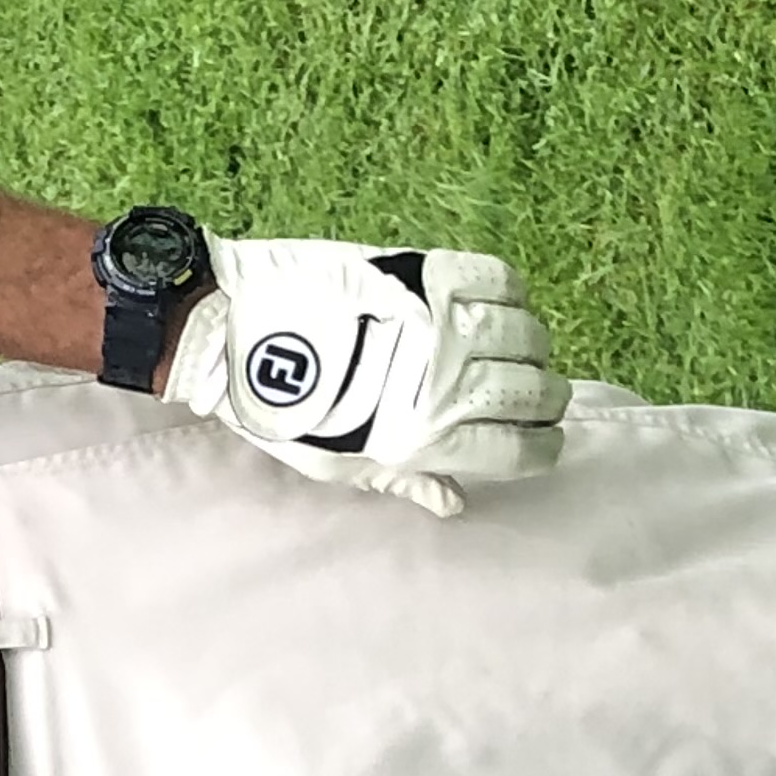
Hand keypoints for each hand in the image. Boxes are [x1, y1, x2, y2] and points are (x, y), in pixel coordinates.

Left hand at [165, 242, 560, 514]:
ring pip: (527, 335)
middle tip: (531, 397)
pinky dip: (508, 293)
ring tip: (512, 352)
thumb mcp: (337, 465)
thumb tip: (455, 503)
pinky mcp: (426, 272)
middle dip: (542, 400)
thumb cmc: (281, 410)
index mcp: (420, 438)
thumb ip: (403, 482)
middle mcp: (442, 382)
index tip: (542, 443)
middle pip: (532, 394)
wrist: (233, 332)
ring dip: (529, 348)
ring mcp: (439, 323)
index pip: (517, 451)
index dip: (541, 449)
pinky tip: (492, 307)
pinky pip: (499, 279)